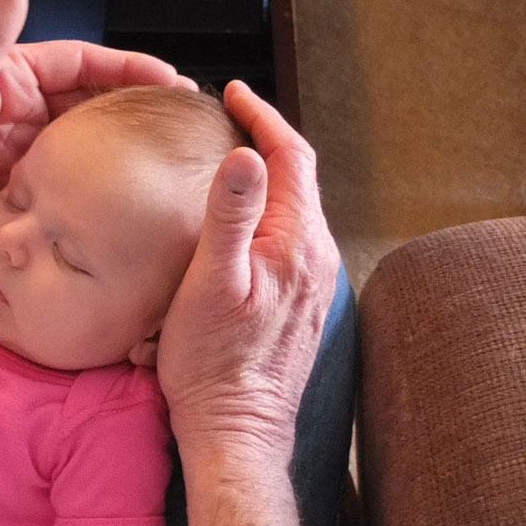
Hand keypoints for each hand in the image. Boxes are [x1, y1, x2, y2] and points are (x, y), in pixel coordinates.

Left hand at [0, 0, 191, 284]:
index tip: (171, 77)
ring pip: (84, 142)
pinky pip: (71, 182)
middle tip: (185, 118)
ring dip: (121, 145)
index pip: (82, 61)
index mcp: (9, 75)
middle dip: (135, 106)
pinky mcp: (23, 193)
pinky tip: (129, 189)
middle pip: (90, 101)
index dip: (127, 66)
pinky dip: (99, 182)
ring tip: (170, 153)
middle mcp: (20, 110)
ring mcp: (22, 154)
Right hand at [158, 82, 339, 463]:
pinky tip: (241, 224)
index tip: (234, 94)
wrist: (237, 432)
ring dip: (268, 178)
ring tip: (233, 160)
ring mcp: (312, 284)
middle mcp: (315, 259)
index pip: (290, 157)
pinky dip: (267, 214)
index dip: (263, 117)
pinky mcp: (300, 305)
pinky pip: (289, 240)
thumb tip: (247, 154)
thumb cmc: (213, 365)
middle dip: (266, 141)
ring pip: (294, 210)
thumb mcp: (210, 283)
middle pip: (298, 179)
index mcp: (295, 243)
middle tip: (229, 118)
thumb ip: (231, 215)